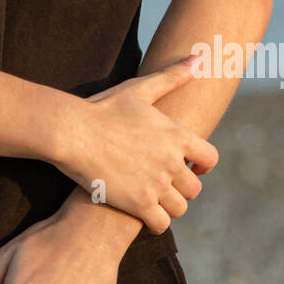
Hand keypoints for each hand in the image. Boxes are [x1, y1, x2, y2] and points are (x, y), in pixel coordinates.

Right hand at [56, 57, 217, 232]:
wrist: (72, 132)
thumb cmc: (104, 108)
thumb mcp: (139, 89)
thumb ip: (172, 76)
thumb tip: (199, 58)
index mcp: (177, 136)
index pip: (210, 159)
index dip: (202, 166)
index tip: (192, 168)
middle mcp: (173, 162)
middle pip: (194, 188)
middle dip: (181, 187)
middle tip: (163, 183)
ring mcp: (157, 185)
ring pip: (179, 208)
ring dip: (168, 205)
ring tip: (152, 198)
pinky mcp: (138, 204)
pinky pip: (161, 224)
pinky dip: (155, 222)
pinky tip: (142, 213)